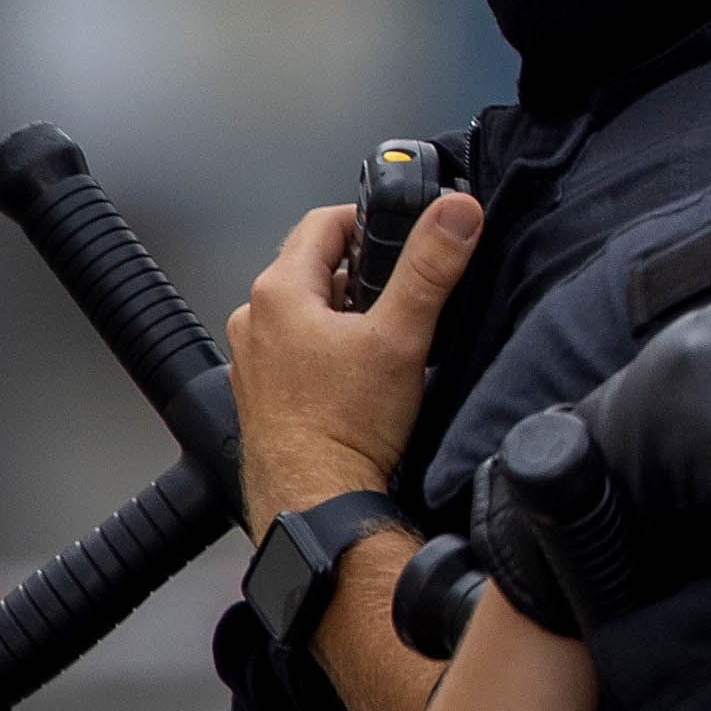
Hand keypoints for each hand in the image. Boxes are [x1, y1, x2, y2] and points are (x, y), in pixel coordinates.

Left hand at [231, 193, 483, 537]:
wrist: (315, 500)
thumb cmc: (345, 427)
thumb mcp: (403, 334)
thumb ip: (431, 266)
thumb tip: (457, 211)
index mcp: (279, 293)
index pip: (323, 223)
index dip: (369, 219)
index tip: (404, 232)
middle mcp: (255, 321)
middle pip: (316, 267)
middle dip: (364, 271)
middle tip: (406, 293)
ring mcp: (253, 360)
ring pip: (306, 311)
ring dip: (345, 312)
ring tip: (387, 339)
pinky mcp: (261, 394)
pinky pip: (296, 350)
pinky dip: (327, 349)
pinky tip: (360, 378)